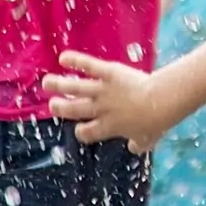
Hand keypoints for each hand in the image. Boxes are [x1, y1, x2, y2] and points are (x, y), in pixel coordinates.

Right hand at [43, 48, 169, 148]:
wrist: (159, 102)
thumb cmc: (155, 122)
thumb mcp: (147, 139)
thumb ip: (138, 144)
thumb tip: (134, 147)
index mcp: (108, 127)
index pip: (87, 132)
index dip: (82, 131)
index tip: (80, 128)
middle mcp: (101, 109)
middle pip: (74, 109)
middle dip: (61, 107)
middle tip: (52, 105)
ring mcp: (103, 91)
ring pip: (75, 88)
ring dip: (59, 85)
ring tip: (46, 83)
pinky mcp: (108, 73)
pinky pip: (89, 66)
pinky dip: (75, 60)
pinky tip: (63, 57)